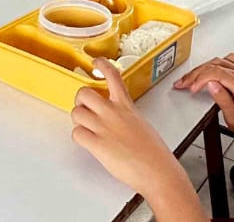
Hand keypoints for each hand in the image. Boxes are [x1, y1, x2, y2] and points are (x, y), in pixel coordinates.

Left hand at [72, 59, 198, 212]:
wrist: (157, 171)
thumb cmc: (154, 153)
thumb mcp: (141, 123)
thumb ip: (125, 116)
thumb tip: (115, 119)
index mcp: (127, 106)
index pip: (113, 76)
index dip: (102, 65)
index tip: (96, 62)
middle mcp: (113, 113)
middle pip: (84, 93)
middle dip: (80, 100)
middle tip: (84, 107)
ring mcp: (104, 127)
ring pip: (76, 113)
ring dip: (78, 120)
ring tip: (86, 127)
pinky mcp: (97, 144)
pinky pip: (76, 133)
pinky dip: (79, 137)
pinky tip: (87, 141)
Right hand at [174, 54, 233, 150]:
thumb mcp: (233, 118)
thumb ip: (222, 100)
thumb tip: (210, 84)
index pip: (219, 73)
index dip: (201, 78)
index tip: (192, 87)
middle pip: (216, 65)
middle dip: (196, 74)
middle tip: (183, 83)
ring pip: (218, 61)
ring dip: (201, 68)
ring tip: (189, 79)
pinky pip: (225, 59)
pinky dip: (212, 63)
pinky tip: (205, 70)